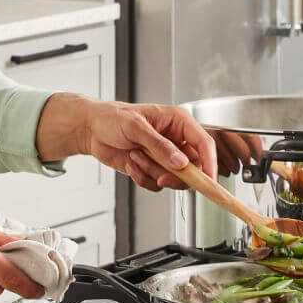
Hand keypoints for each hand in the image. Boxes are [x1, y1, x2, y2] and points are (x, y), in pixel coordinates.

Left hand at [41, 95, 215, 191]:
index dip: (210, 163)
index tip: (209, 180)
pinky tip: (131, 163)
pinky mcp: (153, 169)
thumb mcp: (135, 127)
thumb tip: (180, 162)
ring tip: (136, 156)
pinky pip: (156, 184)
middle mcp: (175, 141)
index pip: (204, 144)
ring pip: (174, 179)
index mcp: (178, 122)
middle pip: (194, 167)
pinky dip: (142, 178)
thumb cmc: (112, 118)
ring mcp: (165, 157)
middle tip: (162, 175)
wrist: (92, 130)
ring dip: (152, 172)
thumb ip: (159, 145)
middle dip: (176, 175)